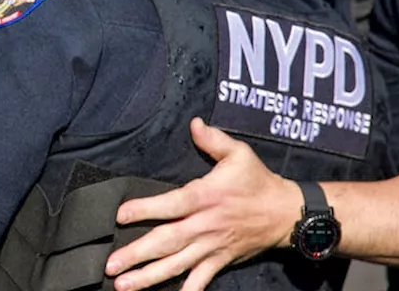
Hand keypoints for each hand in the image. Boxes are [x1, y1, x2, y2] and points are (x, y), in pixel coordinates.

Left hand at [104, 118, 300, 290]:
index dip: (145, 210)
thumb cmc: (259, 182)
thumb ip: (213, 139)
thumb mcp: (239, 154)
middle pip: (166, 242)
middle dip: (137, 254)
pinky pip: (200, 280)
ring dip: (149, 277)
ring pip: (176, 265)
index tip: (120, 216)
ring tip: (123, 285)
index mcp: (206, 197)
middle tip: (111, 265)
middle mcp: (205, 226)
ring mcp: (211, 247)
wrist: (287, 214)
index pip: (171, 204)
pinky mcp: (220, 261)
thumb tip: (194, 123)